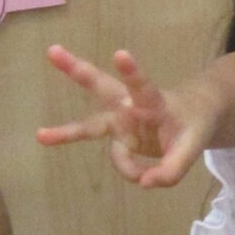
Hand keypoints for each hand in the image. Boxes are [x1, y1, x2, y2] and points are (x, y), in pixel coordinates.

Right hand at [37, 47, 219, 188]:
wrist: (192, 117)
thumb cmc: (193, 124)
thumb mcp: (194, 146)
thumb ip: (173, 168)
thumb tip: (143, 184)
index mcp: (153, 100)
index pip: (143, 85)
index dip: (131, 72)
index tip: (120, 53)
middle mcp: (130, 106)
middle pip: (100, 87)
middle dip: (76, 69)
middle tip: (52, 50)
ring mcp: (120, 121)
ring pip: (91, 125)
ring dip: (65, 131)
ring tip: (40, 136)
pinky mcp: (117, 136)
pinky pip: (120, 160)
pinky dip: (133, 170)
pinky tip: (148, 173)